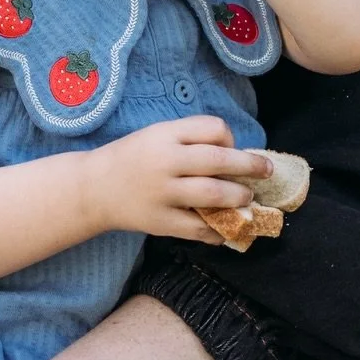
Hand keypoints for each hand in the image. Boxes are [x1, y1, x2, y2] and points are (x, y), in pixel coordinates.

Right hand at [81, 116, 272, 242]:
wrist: (93, 188)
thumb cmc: (132, 158)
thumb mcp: (156, 135)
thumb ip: (191, 140)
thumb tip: (237, 154)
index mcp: (165, 135)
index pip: (213, 129)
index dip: (230, 138)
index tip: (231, 148)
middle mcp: (165, 161)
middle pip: (220, 160)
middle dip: (251, 166)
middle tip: (266, 170)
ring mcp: (163, 193)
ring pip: (215, 194)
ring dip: (240, 196)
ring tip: (246, 198)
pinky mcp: (161, 221)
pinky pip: (200, 228)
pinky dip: (219, 230)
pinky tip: (227, 227)